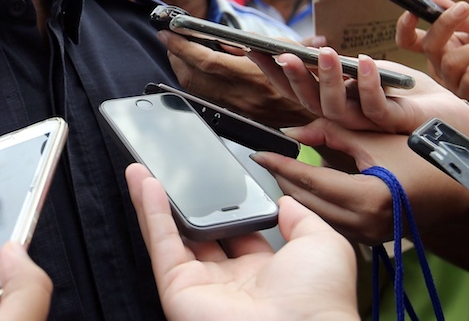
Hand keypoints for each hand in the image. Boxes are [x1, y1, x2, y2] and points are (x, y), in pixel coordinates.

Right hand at [125, 163, 357, 320]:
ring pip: (171, 235)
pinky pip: (161, 244)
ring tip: (144, 167)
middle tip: (173, 171)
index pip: (237, 232)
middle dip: (185, 202)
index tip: (216, 178)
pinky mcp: (178, 288)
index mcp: (265, 273)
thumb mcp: (324, 245)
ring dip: (155, 200)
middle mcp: (229, 281)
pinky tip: (144, 181)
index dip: (225, 205)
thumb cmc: (319, 302)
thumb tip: (286, 203)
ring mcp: (200, 285)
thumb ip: (303, 219)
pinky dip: (150, 211)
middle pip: (198, 232)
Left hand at [158, 31, 314, 127]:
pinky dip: (194, 80)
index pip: (206, 61)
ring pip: (194, 88)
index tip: (168, 33)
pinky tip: (196, 68)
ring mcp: (236, 108)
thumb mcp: (285, 49)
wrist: (318, 113)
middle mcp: (240, 95)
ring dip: (181, 68)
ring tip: (179, 51)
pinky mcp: (236, 114)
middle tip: (170, 39)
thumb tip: (221, 36)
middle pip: (192, 76)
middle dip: (175, 55)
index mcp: (252, 75)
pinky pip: (205, 96)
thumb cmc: (305, 76)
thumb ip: (252, 42)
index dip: (182, 46)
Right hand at [247, 47, 468, 136]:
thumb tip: (302, 50)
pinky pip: (375, 108)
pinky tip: (367, 62)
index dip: (272, 71)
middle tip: (285, 54)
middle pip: (307, 101)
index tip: (254, 48)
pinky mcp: (392, 124)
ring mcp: (365, 123)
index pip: (293, 88)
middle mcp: (343, 116)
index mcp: (331, 101)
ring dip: (329, 79)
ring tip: (327, 53)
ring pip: (336, 108)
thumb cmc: (405, 90)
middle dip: (294, 76)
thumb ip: (338, 65)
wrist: (449, 111)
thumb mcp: (365, 68)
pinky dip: (369, 84)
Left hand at [250, 119, 468, 245]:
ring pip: (316, 216)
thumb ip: (330, 131)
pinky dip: (315, 205)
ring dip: (297, 194)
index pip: (309, 181)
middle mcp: (366, 224)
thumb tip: (292, 130)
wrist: (461, 186)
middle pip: (307, 202)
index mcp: (368, 197)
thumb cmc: (424, 156)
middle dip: (284, 179)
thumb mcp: (374, 136)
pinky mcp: (372, 239)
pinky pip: (332, 223)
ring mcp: (370, 236)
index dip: (280, 164)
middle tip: (268, 158)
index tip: (260, 153)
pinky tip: (307, 188)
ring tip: (282, 170)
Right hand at [397, 0, 468, 104]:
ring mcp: (454, 82)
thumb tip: (435, 0)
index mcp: (442, 45)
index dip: (404, 27)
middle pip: (428, 46)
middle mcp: (441, 65)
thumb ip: (461, 15)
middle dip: (444, 25)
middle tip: (465, 9)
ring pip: (450, 63)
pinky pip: (468, 80)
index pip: (410, 40)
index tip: (413, 11)